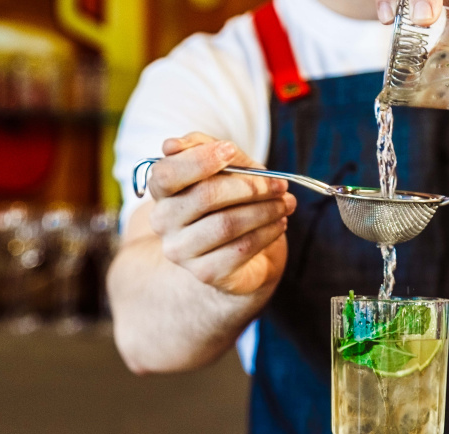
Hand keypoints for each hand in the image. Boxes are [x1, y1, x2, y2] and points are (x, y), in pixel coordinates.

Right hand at [146, 132, 296, 295]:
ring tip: (287, 203)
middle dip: (250, 187)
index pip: (166, 174)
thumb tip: (172, 144)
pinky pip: (241, 248)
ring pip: (227, 224)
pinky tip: (280, 223)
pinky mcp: (206, 272)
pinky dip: (267, 232)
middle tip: (280, 185)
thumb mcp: (220, 168)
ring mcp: (181, 251)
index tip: (230, 149)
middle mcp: (163, 222)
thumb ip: (202, 148)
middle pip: (205, 197)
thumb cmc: (226, 201)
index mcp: (161, 191)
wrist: (234, 254)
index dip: (199, 160)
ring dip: (265, 210)